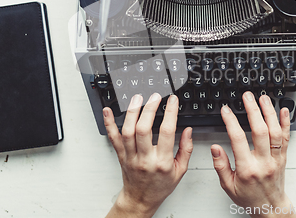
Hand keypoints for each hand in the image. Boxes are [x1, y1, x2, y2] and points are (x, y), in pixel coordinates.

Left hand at [103, 93, 192, 217]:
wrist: (141, 199)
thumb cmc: (160, 186)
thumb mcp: (180, 170)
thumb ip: (186, 149)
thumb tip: (188, 130)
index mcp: (162, 162)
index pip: (166, 132)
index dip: (170, 113)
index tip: (172, 100)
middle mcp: (145, 159)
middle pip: (143, 129)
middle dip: (149, 109)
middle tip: (154, 96)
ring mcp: (130, 157)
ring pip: (127, 131)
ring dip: (132, 112)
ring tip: (137, 98)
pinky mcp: (121, 156)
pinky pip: (113, 138)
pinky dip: (109, 123)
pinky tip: (108, 111)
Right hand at [211, 92, 295, 217]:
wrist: (270, 207)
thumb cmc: (249, 197)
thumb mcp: (228, 185)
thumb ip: (221, 165)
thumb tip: (215, 148)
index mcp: (247, 169)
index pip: (238, 140)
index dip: (231, 122)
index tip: (226, 111)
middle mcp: (264, 162)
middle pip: (260, 131)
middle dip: (253, 110)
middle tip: (247, 97)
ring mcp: (276, 159)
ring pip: (275, 132)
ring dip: (269, 112)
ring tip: (263, 98)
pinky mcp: (283, 157)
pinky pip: (286, 137)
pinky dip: (285, 122)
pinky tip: (283, 110)